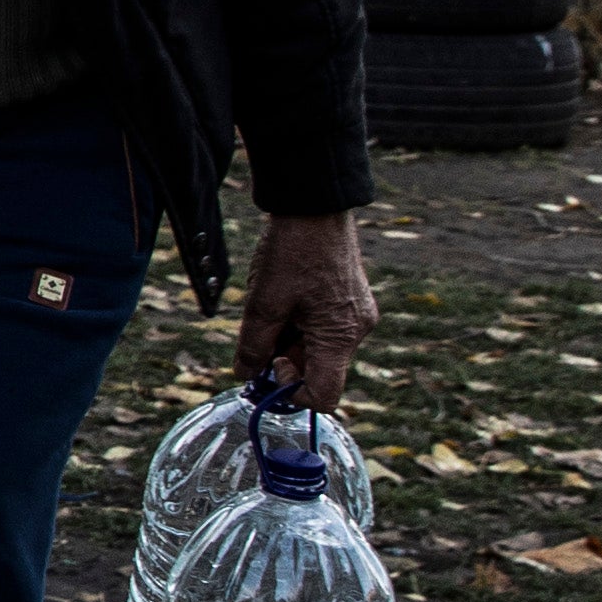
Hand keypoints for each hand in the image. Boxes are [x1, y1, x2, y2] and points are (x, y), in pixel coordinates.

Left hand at [235, 208, 374, 411]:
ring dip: (290, 340)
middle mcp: (356, 331)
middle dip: (285, 362)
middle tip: (258, 336)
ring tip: (271, 307)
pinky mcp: (351, 300)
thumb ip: (254, 346)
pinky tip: (283, 298)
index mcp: (340, 337)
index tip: (269, 368)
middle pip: (319, 371)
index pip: (325, 395)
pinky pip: (324, 327)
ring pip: (318, 348)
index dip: (293, 395)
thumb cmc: (292, 252)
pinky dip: (300, 324)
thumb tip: (245, 376)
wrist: (316, 206)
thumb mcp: (264, 303)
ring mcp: (356, 314)